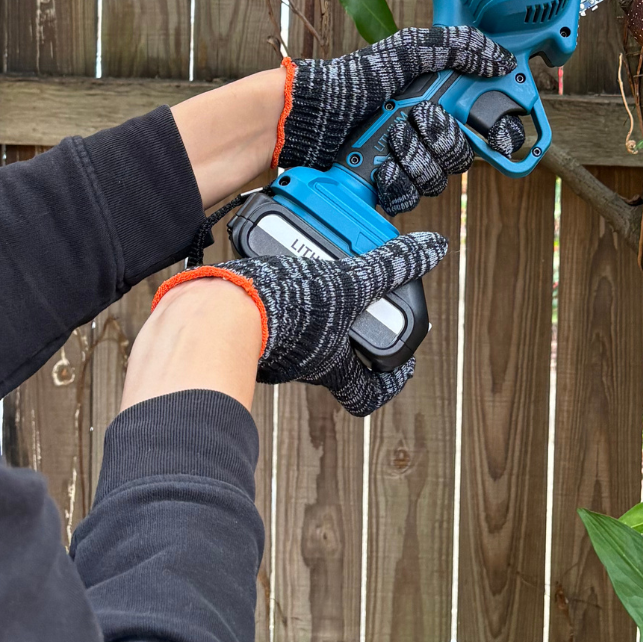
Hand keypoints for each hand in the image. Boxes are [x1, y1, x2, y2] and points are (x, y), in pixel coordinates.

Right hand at [152, 233, 447, 415]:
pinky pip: (269, 309)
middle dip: (350, 319)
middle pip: (335, 351)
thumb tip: (430, 251)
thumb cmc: (282, 309)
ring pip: (302, 328)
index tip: (402, 361)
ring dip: (314, 296)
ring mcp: (271, 347)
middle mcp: (301, 362)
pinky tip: (282, 254)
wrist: (212, 308)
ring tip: (322, 258)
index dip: (390, 380)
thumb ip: (388, 268)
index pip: (367, 390)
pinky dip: (280, 283)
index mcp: (329, 363)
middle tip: (361, 286)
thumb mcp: (349, 282)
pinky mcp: (243, 325)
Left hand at [275, 26, 523, 214]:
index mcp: (438, 99)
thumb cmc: (353, 80)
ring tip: (390, 140)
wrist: (309, 117)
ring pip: (436, 179)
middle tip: (417, 119)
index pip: (483, 123)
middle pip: (462, 156)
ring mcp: (406, 159)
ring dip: (413, 159)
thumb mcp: (407, 51)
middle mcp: (426, 131)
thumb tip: (500, 59)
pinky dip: (394, 182)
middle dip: (440, 140)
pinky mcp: (386, 183)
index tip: (497, 137)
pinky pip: (409, 196)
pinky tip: (380, 166)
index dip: (497, 133)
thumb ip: (457, 48)